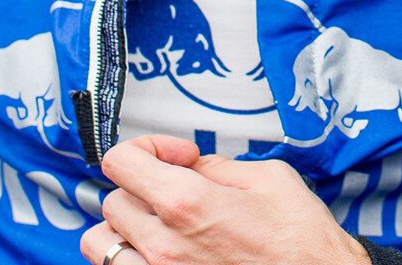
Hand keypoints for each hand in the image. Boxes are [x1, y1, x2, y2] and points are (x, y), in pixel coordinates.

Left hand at [81, 134, 369, 264]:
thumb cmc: (301, 244)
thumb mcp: (268, 179)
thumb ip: (218, 166)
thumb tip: (193, 164)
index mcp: (187, 203)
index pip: (121, 161)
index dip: (147, 148)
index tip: (173, 156)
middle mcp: (163, 243)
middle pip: (113, 199)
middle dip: (142, 186)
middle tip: (175, 188)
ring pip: (100, 241)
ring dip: (124, 226)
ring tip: (156, 223)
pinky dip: (129, 257)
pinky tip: (159, 251)